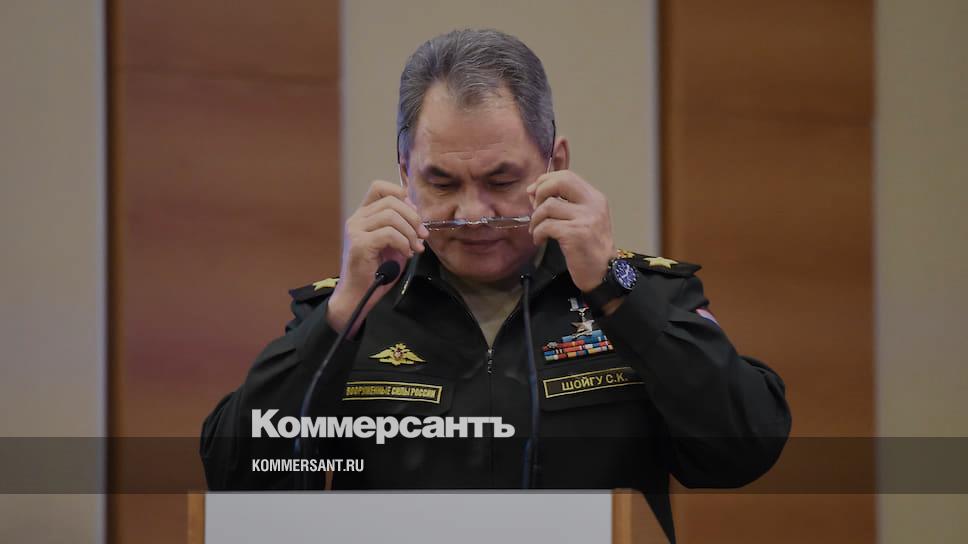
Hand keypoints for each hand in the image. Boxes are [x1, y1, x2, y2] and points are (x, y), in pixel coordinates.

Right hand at [327, 180, 428, 334]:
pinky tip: (407, 254)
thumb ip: (401, 227)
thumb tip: (417, 215)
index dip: (400, 194)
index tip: (414, 213)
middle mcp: (357, 219)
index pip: (379, 187)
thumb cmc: (376, 272)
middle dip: (413, 217)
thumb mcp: (393, 244)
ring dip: (410, 232)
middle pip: (391, 201)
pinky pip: (389, 234)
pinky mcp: (360, 244)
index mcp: (363, 216)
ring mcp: (356, 230)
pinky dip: (404, 243)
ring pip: (391, 216)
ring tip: (415, 248)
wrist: (359, 295)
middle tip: (423, 235)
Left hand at [527, 170, 615, 292]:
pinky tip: (540, 240)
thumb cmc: (589, 247)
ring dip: (535, 219)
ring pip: (548, 206)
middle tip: (535, 209)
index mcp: (594, 198)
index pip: (567, 176)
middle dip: (540, 192)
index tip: (534, 193)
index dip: (546, 180)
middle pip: (559, 182)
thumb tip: (533, 191)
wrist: (604, 272)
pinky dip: (538, 233)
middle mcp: (592, 204)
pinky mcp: (575, 234)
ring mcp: (585, 219)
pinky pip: (546, 226)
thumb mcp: (582, 220)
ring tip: (537, 231)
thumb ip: (563, 204)